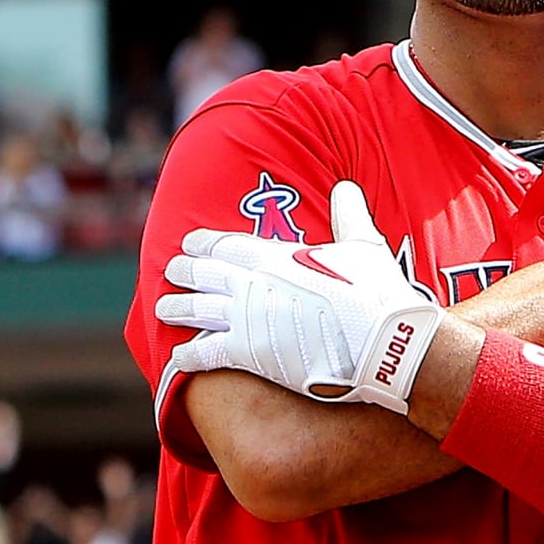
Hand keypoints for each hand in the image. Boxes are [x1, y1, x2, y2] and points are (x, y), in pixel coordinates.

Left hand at [155, 181, 443, 414]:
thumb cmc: (377, 292)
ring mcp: (247, 318)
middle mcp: (254, 282)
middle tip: (171, 270)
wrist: (382, 341)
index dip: (205, 243)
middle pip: (206, 273)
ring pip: (198, 310)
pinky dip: (188, 354)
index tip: (190, 242)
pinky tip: (177, 356)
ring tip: (162, 307)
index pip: (227, 244)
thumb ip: (348, 215)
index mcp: (277, 254)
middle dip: (185, 271)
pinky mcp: (249, 354)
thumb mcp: (363, 244)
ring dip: (177, 308)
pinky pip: (206, 351)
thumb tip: (345, 188)